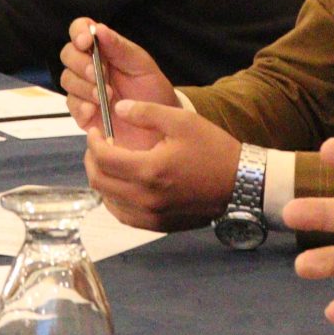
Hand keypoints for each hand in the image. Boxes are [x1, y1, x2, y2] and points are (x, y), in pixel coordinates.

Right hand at [58, 20, 176, 143]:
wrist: (158, 124)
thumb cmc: (151, 88)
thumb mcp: (141, 64)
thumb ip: (119, 47)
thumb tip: (98, 29)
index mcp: (102, 48)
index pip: (80, 29)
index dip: (78, 32)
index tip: (86, 42)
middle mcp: (88, 65)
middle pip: (68, 54)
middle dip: (81, 64)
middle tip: (99, 74)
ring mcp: (83, 88)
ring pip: (67, 79)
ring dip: (84, 86)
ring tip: (106, 96)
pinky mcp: (82, 112)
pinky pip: (71, 105)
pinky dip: (81, 106)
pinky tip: (94, 110)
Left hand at [83, 99, 242, 231]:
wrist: (241, 184)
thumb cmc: (214, 151)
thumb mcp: (182, 121)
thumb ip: (146, 113)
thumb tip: (118, 109)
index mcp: (150, 170)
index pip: (103, 158)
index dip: (92, 142)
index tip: (94, 131)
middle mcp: (146, 198)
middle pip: (99, 182)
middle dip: (92, 161)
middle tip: (97, 145)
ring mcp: (152, 216)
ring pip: (108, 201)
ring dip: (103, 180)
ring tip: (110, 163)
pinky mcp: (158, 225)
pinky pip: (124, 215)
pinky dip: (115, 199)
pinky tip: (122, 184)